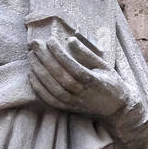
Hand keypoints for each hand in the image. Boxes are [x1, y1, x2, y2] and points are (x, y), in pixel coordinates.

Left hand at [29, 36, 143, 124]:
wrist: (116, 108)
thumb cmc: (110, 82)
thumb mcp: (103, 65)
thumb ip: (87, 53)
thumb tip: (70, 39)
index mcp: (94, 81)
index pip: (72, 67)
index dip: (59, 54)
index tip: (50, 41)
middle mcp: (83, 94)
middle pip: (60, 76)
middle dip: (45, 59)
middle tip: (35, 45)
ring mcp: (74, 103)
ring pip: (53, 89)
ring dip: (40, 72)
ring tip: (31, 56)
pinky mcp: (68, 109)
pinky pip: (50, 100)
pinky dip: (39, 89)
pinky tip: (32, 75)